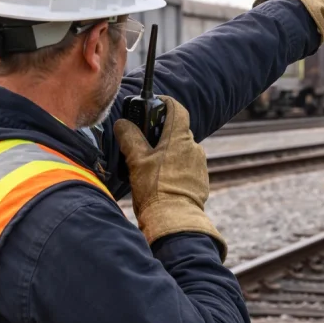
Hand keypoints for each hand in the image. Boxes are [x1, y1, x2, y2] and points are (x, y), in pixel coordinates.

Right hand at [114, 97, 226, 258]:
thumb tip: (122, 124)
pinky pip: (187, 166)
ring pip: (182, 150)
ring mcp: (199, 164)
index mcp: (179, 138)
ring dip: (168, 152)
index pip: (177, 109)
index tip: (156, 103)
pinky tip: (162, 180)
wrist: (173, 219)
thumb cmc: (155, 189)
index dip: (166, 103)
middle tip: (143, 142)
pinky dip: (175, 168)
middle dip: (161, 133)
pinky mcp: (200, 180)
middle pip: (178, 131)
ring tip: (150, 165)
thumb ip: (130, 138)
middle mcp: (194, 148)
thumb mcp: (136, 160)